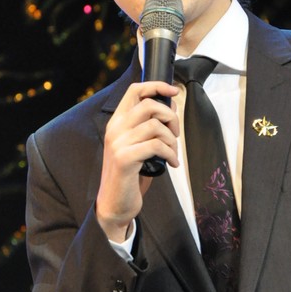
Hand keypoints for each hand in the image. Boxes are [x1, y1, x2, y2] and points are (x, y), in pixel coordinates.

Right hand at [95, 81, 179, 241]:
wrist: (114, 204)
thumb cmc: (130, 176)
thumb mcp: (138, 146)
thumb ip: (149, 127)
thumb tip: (171, 108)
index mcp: (117, 122)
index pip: (134, 91)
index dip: (156, 86)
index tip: (173, 91)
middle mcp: (115, 129)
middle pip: (149, 105)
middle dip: (171, 117)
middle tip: (175, 135)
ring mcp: (118, 143)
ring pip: (155, 126)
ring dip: (172, 140)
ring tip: (173, 153)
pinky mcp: (125, 159)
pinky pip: (156, 146)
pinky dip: (170, 154)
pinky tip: (172, 164)